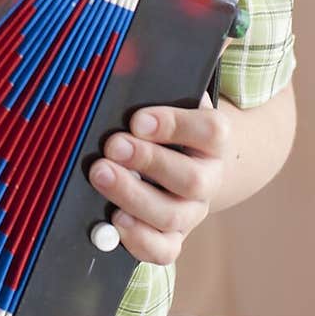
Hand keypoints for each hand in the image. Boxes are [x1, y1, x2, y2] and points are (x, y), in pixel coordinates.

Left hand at [88, 93, 230, 264]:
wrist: (181, 157)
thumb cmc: (163, 122)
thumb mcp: (165, 97)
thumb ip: (153, 87)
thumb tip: (124, 64)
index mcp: (213, 139)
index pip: (210, 132)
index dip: (174, 126)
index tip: (136, 120)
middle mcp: (209, 177)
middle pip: (191, 180)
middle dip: (147, 162)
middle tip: (112, 146)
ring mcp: (192, 211)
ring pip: (172, 216)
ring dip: (133, 196)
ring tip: (100, 175)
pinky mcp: (172, 236)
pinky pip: (164, 251)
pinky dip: (139, 239)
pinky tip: (115, 220)